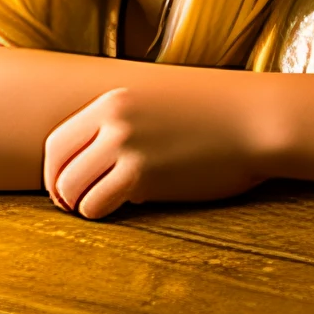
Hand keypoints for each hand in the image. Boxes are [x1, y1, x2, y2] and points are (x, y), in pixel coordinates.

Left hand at [42, 85, 266, 218]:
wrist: (258, 121)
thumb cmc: (219, 118)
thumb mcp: (162, 104)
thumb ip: (127, 122)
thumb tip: (102, 156)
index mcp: (114, 100)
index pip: (57, 141)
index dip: (55, 171)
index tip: (67, 187)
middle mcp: (113, 120)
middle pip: (58, 168)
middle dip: (62, 194)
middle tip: (78, 207)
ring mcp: (125, 145)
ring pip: (71, 190)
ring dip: (83, 206)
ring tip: (104, 209)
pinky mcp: (142, 174)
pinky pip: (97, 205)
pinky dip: (102, 214)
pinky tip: (127, 208)